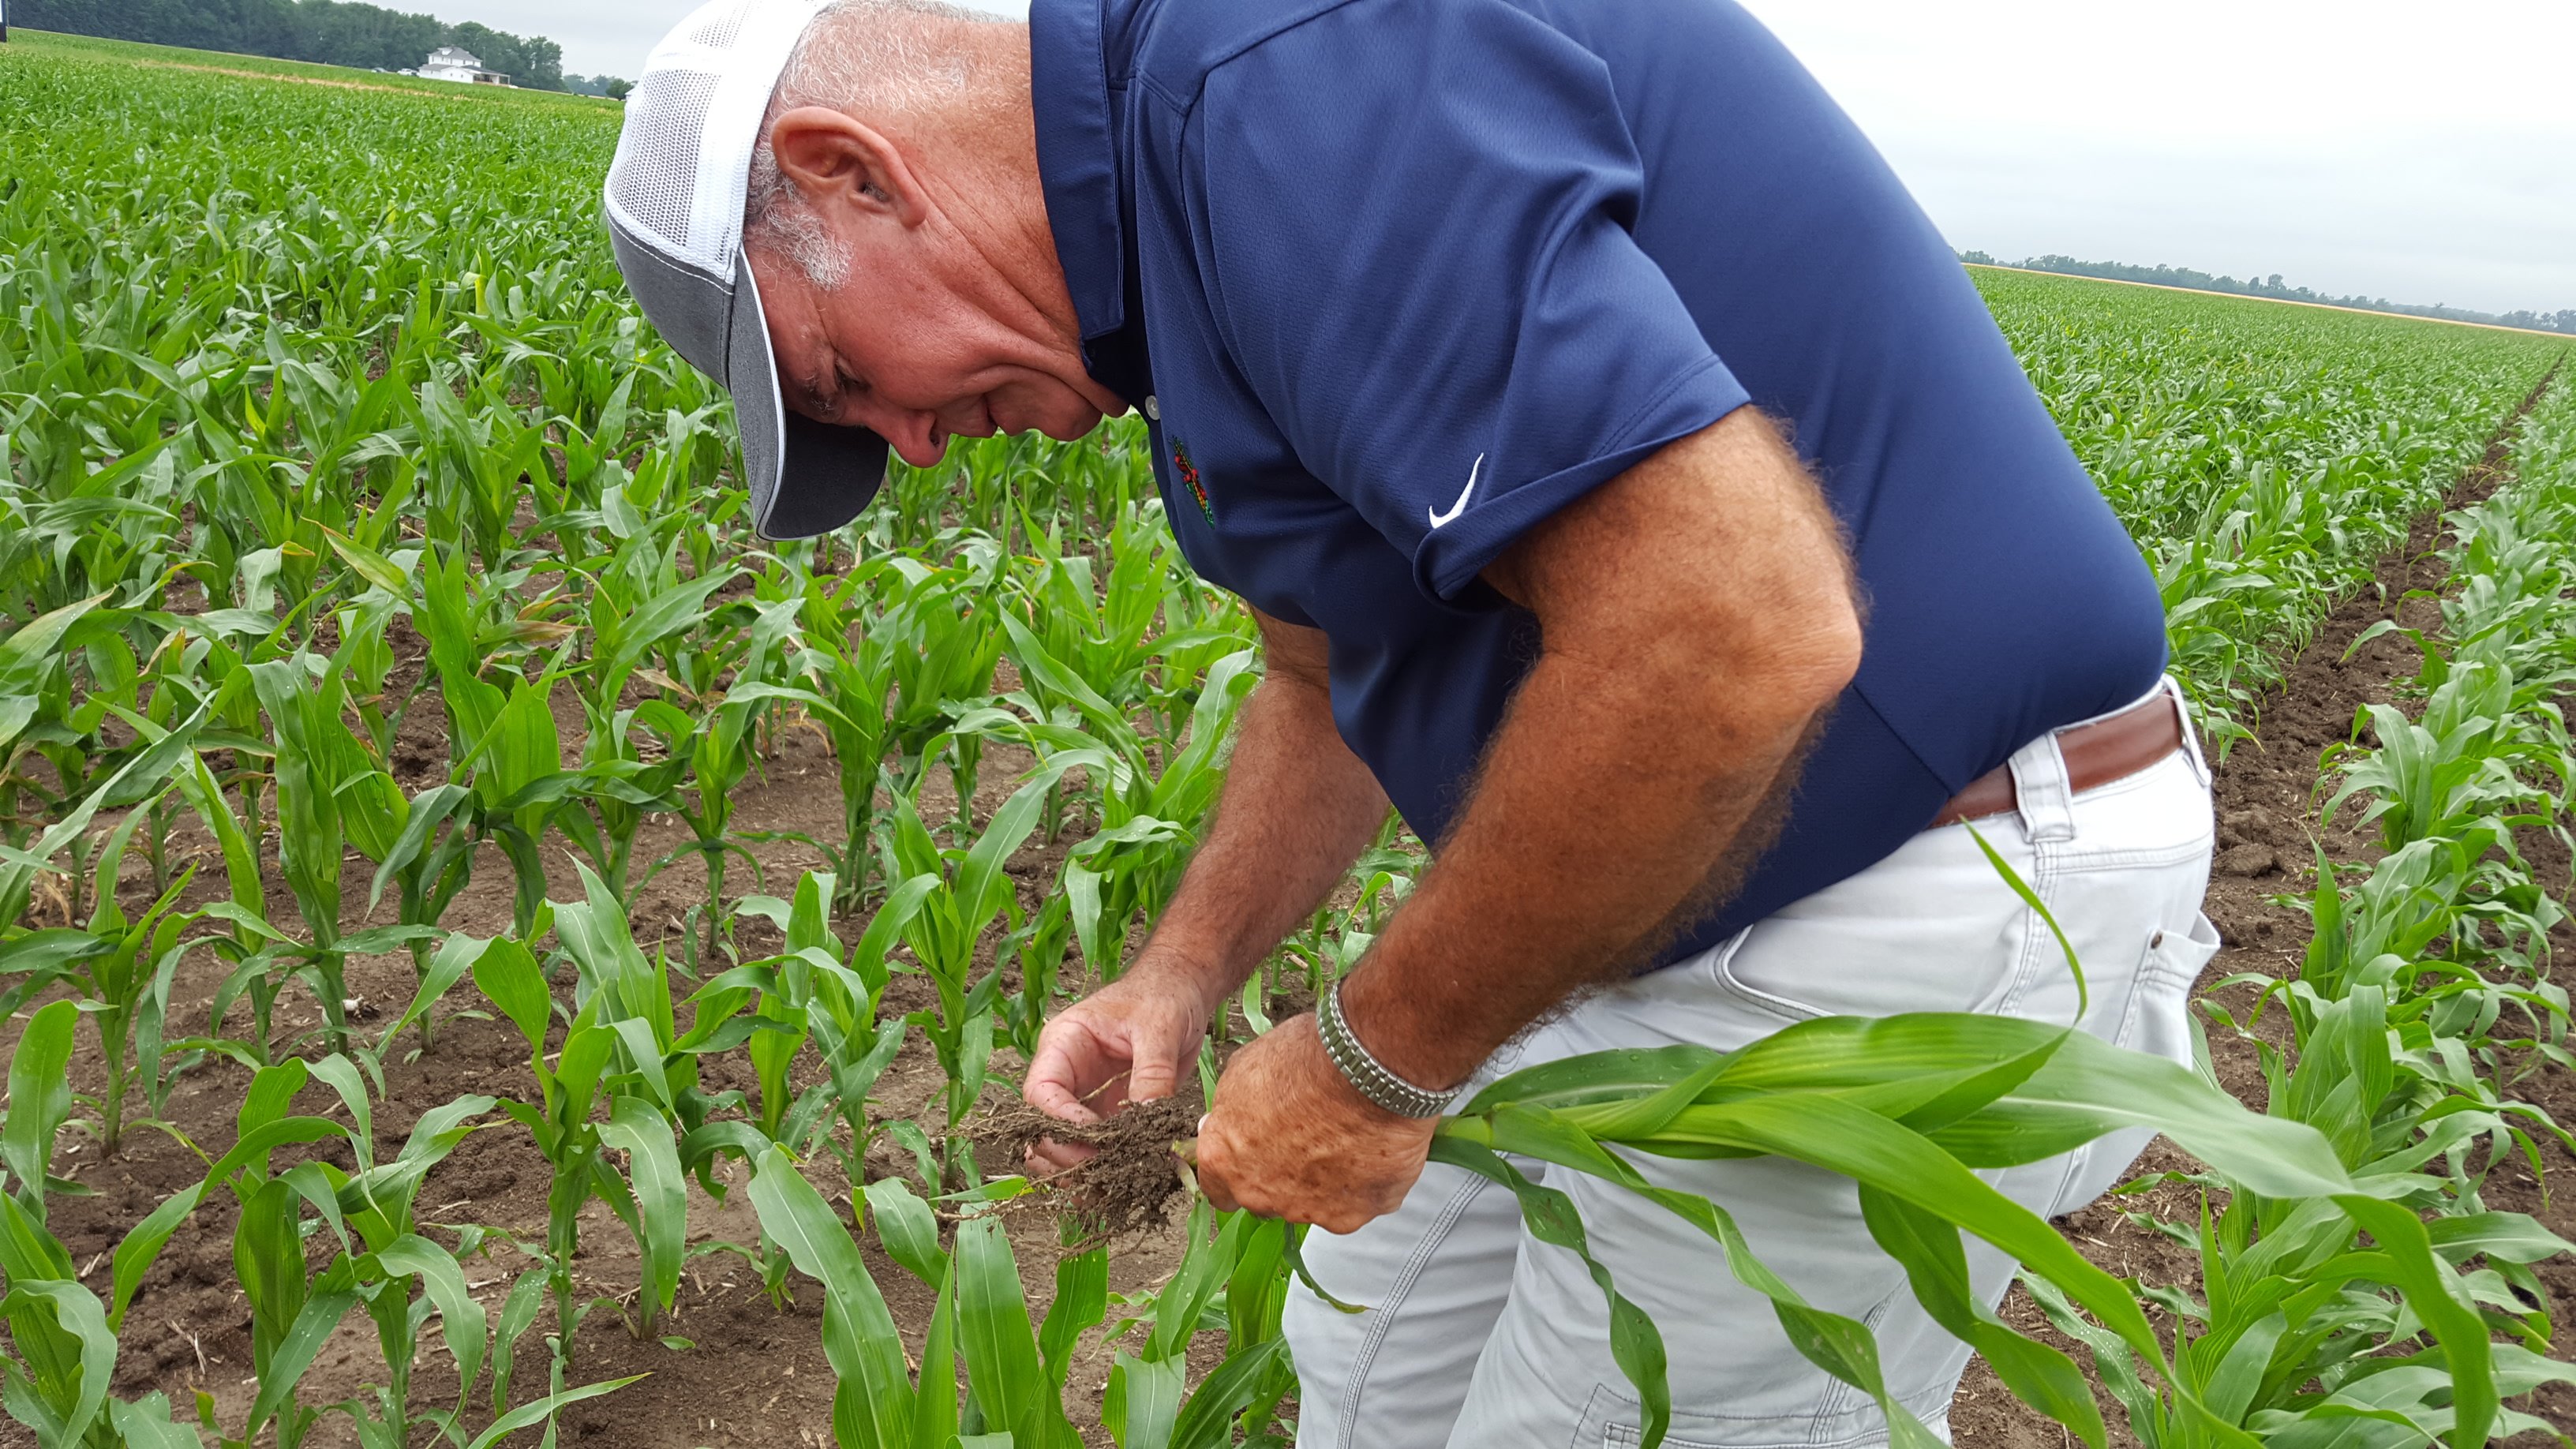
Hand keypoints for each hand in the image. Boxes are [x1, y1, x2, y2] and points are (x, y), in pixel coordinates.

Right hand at [1022, 951, 1218, 1173]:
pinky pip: (1095, 1149)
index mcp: (1063, 1044)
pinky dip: (1105, 1170)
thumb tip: (1146, 1122)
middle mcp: (1066, 1074)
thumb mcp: (1159, 1028)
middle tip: (1103, 1174)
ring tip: (1109, 1189)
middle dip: (1066, 1155)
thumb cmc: (1164, 995)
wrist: (1183, 989)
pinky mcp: (1108, 1113)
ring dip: (1080, 1171)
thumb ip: (1151, 1075)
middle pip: (1043, 1127)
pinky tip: (1124, 1186)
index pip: (1040, 1092)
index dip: (1060, 1123)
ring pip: (1062, 1145)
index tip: (1095, 1142)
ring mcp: (1085, 1097)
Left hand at [1196, 1014, 1437, 1233]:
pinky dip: (1364, 1182)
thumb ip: (1232, 1110)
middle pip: (1265, 1198)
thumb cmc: (1305, 1061)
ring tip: (1347, 1135)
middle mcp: (1261, 1196)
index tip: (1253, 1149)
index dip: (1236, 1166)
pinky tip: (1374, 1147)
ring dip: (1324, 1178)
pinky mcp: (1353, 1215)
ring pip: (1313, 1203)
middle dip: (1280, 1174)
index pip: (1216, 1187)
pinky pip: (1356, 1202)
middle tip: (1307, 1135)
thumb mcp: (1244, 1071)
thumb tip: (1227, 1120)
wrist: (1365, 1070)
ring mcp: (1309, 1211)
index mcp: (1225, 1161)